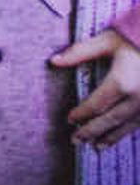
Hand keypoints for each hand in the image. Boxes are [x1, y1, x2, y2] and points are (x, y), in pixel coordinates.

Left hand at [52, 28, 139, 148]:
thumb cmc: (137, 39)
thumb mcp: (109, 40)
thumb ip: (80, 52)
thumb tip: (53, 61)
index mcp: (122, 82)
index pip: (96, 105)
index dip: (81, 114)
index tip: (70, 119)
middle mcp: (138, 97)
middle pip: (109, 120)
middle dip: (91, 131)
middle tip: (75, 141)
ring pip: (127, 126)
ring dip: (109, 137)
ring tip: (95, 146)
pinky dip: (126, 131)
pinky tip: (117, 136)